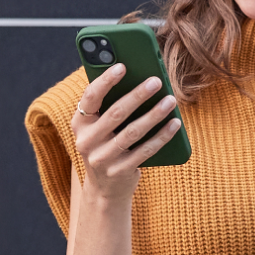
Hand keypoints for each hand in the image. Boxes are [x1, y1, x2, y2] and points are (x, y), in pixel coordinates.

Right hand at [70, 66, 181, 204]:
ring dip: (154, 114)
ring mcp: (102, 159)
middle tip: (156, 81)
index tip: (123, 66)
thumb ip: (109, 106)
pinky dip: (162, 136)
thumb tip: (139, 79)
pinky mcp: (120, 172)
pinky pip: (145, 151)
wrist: (104, 188)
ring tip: (170, 100)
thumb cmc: (106, 145)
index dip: (105, 81)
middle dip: (137, 95)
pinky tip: (175, 123)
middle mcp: (86, 141)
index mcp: (80, 123)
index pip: (90, 98)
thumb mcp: (99, 127)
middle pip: (115, 113)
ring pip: (132, 132)